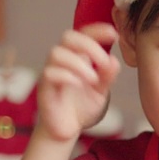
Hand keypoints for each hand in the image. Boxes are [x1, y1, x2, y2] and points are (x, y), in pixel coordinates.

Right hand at [36, 23, 120, 142]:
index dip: (97, 30)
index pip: (83, 34)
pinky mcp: (44, 89)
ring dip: (79, 63)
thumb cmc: (82, 108)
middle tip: (103, 63)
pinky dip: (68, 76)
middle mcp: (62, 62)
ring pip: (56, 52)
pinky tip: (80, 85)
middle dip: (89, 45)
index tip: (114, 34)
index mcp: (77, 58)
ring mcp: (51, 73)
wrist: (67, 130)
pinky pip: (49, 73)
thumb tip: (114, 60)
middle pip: (68, 36)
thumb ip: (107, 76)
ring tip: (93, 80)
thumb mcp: (101, 91)